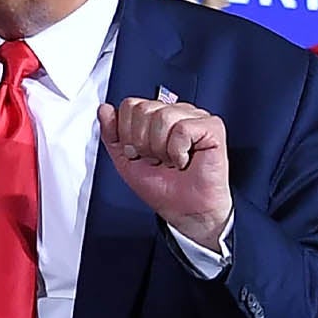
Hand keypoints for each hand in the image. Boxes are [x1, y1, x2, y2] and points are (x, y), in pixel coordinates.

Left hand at [96, 98, 231, 250]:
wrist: (185, 211)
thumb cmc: (163, 188)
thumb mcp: (126, 161)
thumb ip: (112, 135)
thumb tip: (104, 109)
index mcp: (156, 117)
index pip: (130, 105)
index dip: (128, 134)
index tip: (139, 154)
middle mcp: (175, 112)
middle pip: (143, 109)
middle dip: (143, 143)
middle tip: (157, 159)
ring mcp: (195, 117)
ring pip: (162, 116)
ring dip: (161, 149)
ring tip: (171, 161)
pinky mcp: (212, 127)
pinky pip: (182, 128)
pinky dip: (178, 151)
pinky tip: (184, 161)